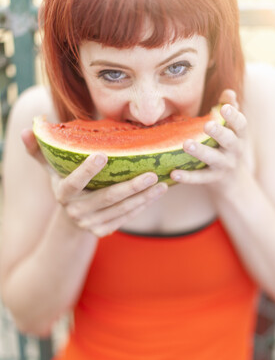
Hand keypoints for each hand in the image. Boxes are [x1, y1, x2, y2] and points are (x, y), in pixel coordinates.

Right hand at [21, 129, 167, 236]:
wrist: (70, 219)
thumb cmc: (64, 184)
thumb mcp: (50, 169)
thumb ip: (39, 150)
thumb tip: (27, 129)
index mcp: (63, 193)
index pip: (74, 182)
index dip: (87, 170)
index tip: (103, 154)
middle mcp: (76, 211)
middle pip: (107, 198)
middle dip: (131, 187)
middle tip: (152, 173)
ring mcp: (91, 224)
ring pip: (121, 210)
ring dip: (144, 197)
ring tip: (162, 183)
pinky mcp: (104, 231)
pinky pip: (126, 218)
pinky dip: (142, 206)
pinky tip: (156, 194)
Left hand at [170, 89, 253, 190]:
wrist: (232, 182)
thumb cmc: (227, 148)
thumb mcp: (232, 130)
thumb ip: (230, 110)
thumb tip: (229, 91)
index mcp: (239, 136)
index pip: (241, 124)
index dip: (234, 115)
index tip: (224, 107)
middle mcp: (234, 151)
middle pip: (229, 141)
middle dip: (219, 132)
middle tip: (207, 125)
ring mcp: (224, 166)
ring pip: (213, 159)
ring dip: (200, 151)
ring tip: (186, 144)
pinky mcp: (212, 180)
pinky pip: (199, 178)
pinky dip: (187, 177)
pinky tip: (174, 173)